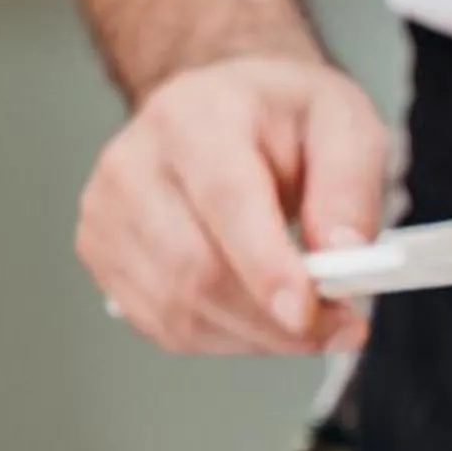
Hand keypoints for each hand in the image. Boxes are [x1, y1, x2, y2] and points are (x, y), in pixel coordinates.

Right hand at [75, 55, 389, 355]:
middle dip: (274, 321)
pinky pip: (165, 325)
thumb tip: (344, 253)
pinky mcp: (101, 252)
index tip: (308, 312)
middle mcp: (135, 161)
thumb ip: (350, 185)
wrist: (224, 112)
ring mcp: (108, 210)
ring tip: (308, 321)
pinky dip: (224, 338)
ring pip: (180, 310)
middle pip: (196, 271)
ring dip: (256, 335)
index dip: (266, 267)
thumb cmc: (284, 119)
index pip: (225, 200)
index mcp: (196, 115)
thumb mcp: (345, 125)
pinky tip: (258, 316)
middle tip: (340, 329)